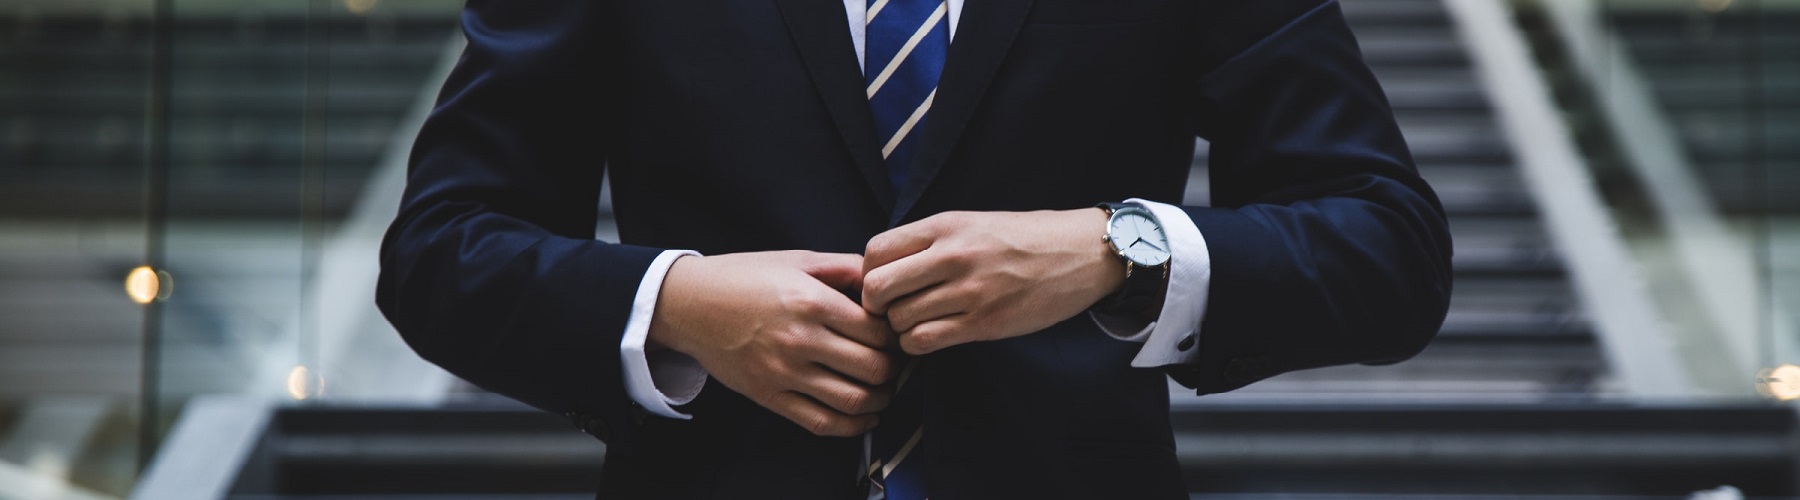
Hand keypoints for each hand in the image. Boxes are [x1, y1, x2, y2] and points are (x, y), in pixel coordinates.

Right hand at [648, 251, 897, 435]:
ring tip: (884, 390)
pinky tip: (865, 417)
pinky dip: (852, 426)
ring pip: (853, 400)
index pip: (877, 331)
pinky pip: (821, 422)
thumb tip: (883, 280)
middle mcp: (800, 340)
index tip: (895, 334)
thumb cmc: (744, 277)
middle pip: (873, 368)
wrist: (690, 304)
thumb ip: (845, 268)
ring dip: (880, 400)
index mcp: (812, 302)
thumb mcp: (797, 260)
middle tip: (895, 363)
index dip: (895, 335)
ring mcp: (784, 372)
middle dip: (893, 369)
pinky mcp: (769, 396)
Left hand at [862, 210, 1126, 354]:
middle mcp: (953, 255)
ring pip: (899, 320)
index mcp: (946, 225)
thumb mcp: (972, 223)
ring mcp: (969, 291)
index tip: (884, 284)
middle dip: (876, 305)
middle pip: (877, 288)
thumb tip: (882, 268)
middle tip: (892, 310)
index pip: (875, 251)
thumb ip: (930, 241)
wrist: (1081, 253)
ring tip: (918, 323)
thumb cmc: (1024, 239)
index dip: (868, 273)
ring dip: (900, 328)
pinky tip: (932, 336)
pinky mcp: (985, 323)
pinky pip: (925, 341)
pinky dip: (918, 344)